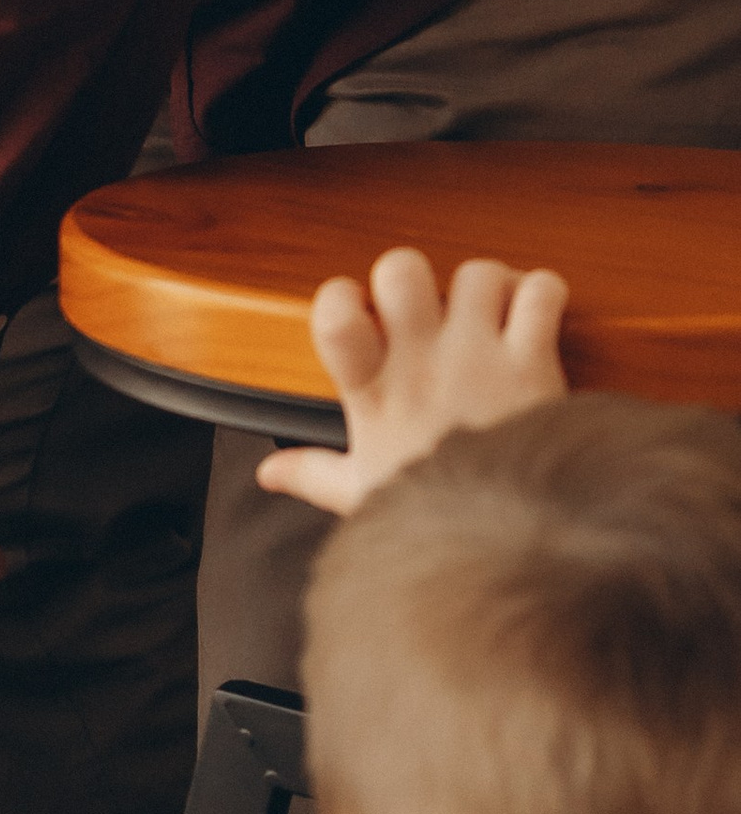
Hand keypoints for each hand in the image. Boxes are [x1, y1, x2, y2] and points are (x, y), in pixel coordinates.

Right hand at [258, 246, 567, 517]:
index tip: (358, 311)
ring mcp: (477, 355)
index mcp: (373, 391)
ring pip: (476, 272)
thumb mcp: (359, 496)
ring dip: (487, 286)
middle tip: (429, 308)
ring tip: (490, 315)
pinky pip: (539, 291)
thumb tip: (270, 474)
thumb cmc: (431, 520)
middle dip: (415, 277)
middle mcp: (421, 362)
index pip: (332, 313)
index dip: (341, 297)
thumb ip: (312, 474)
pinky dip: (542, 294)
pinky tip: (535, 318)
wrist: (504, 545)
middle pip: (401, 268)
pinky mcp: (532, 359)